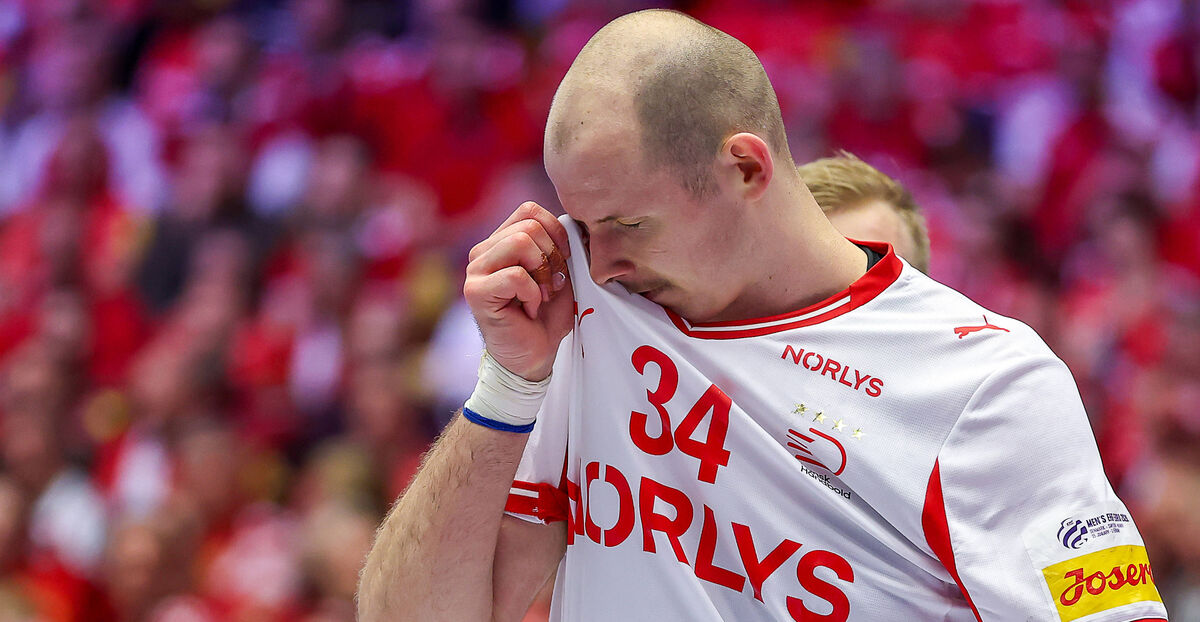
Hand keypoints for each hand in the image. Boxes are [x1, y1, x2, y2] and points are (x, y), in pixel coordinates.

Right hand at [464, 202, 573, 380]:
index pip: (529, 210)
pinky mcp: (474, 291)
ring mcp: (475, 270)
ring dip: (542, 274)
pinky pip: (516, 275)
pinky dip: (532, 294)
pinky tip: (528, 309)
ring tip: (540, 297)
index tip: (564, 262)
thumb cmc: (545, 317)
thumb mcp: (561, 275)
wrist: (533, 356)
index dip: (556, 232)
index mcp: (501, 242)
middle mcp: (483, 251)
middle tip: (551, 287)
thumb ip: (562, 247)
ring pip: (521, 243)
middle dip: (553, 257)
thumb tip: (576, 225)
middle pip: (529, 226)